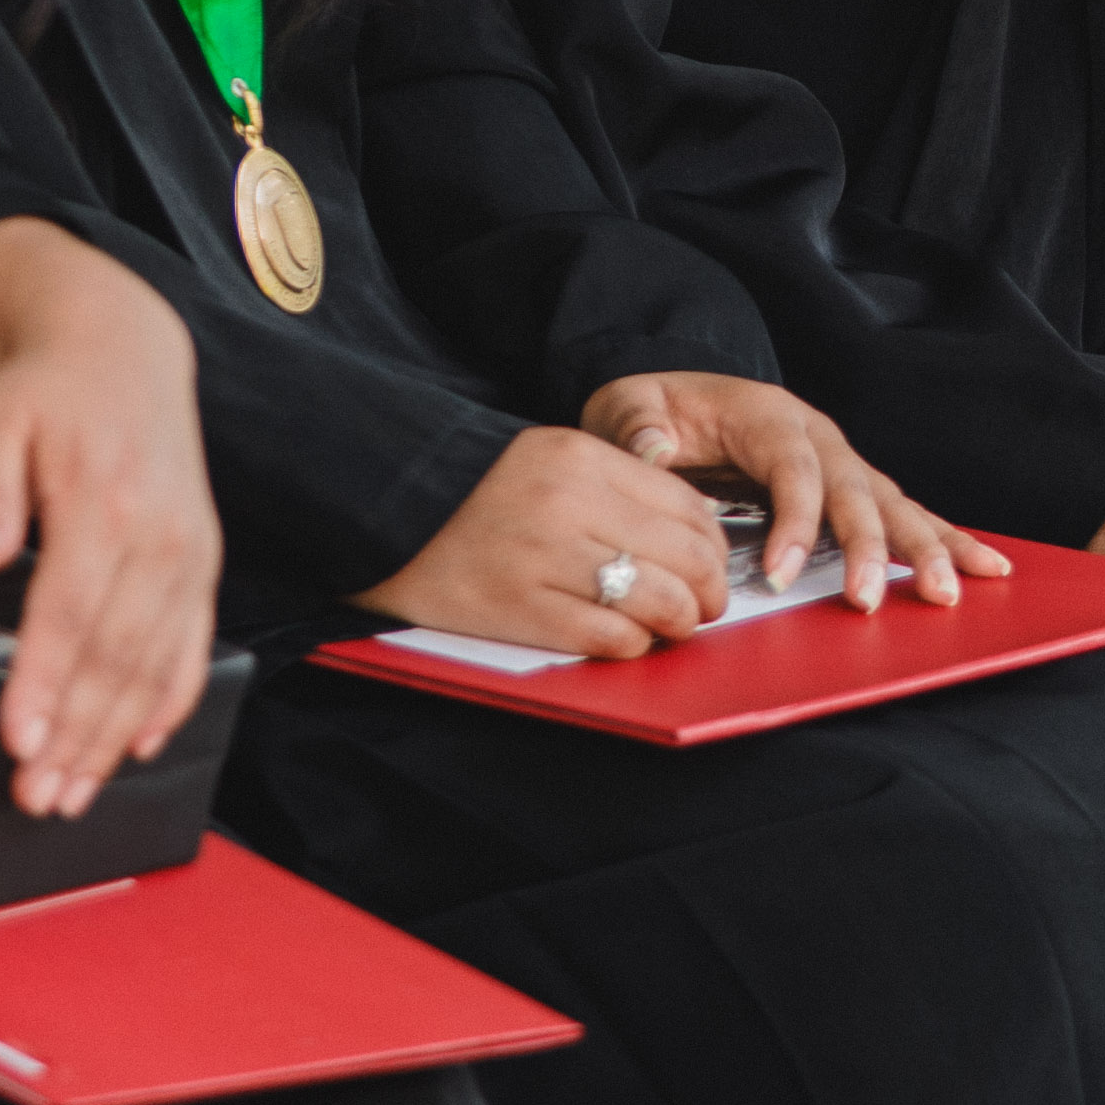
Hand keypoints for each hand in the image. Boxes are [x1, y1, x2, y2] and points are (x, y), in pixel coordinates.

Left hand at [0, 226, 219, 817]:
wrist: (121, 348)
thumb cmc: (44, 392)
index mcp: (105, 501)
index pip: (70, 613)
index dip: (44, 683)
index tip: (19, 740)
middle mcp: (161, 535)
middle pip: (116, 656)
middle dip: (78, 735)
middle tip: (37, 796)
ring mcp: (190, 553)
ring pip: (154, 665)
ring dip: (114, 738)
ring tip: (74, 793)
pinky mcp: (202, 563)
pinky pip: (192, 646)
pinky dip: (169, 703)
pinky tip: (141, 747)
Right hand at [351, 427, 740, 657]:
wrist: (389, 508)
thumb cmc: (479, 491)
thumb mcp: (551, 460)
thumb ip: (617, 486)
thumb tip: (694, 536)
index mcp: (581, 458)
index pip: (689, 509)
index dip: (714, 549)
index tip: (709, 568)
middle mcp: (569, 502)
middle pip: (688, 558)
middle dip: (708, 593)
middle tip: (702, 607)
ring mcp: (545, 558)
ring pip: (661, 603)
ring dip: (677, 625)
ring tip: (667, 628)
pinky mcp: (521, 609)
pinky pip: (611, 638)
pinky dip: (632, 647)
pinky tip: (624, 641)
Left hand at [581, 367, 989, 611]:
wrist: (679, 398)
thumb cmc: (656, 410)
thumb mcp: (627, 408)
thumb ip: (637, 427)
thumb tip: (655, 447)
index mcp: (768, 414)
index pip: (792, 469)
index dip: (793, 520)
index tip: (779, 574)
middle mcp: (818, 434)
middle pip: (856, 489)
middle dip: (870, 547)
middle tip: (870, 601)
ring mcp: (842, 459)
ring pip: (893, 502)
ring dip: (925, 547)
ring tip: (953, 589)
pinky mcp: (854, 485)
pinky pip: (902, 512)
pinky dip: (945, 539)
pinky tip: (985, 567)